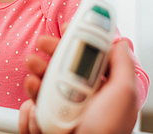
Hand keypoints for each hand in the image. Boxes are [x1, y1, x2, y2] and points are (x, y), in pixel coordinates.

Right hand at [18, 35, 137, 133]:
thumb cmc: (106, 133)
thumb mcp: (124, 94)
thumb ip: (123, 65)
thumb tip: (121, 42)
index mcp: (100, 88)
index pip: (87, 56)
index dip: (76, 39)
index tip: (66, 28)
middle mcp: (80, 98)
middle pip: (59, 67)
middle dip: (47, 55)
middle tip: (41, 47)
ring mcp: (61, 110)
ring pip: (41, 86)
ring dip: (34, 80)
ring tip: (33, 82)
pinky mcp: (45, 122)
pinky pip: (30, 110)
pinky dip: (28, 112)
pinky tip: (36, 114)